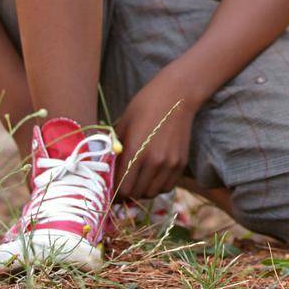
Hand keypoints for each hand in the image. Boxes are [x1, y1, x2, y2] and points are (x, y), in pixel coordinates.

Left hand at [113, 68, 200, 198]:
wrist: (176, 95)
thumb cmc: (144, 106)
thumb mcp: (122, 125)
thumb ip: (115, 151)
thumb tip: (106, 172)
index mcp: (135, 152)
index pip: (122, 188)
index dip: (114, 193)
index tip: (111, 190)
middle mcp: (154, 162)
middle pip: (136, 194)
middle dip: (127, 193)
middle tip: (122, 186)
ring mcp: (170, 163)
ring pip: (152, 193)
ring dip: (142, 191)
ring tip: (137, 181)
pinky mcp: (181, 163)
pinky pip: (167, 186)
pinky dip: (158, 186)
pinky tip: (152, 176)